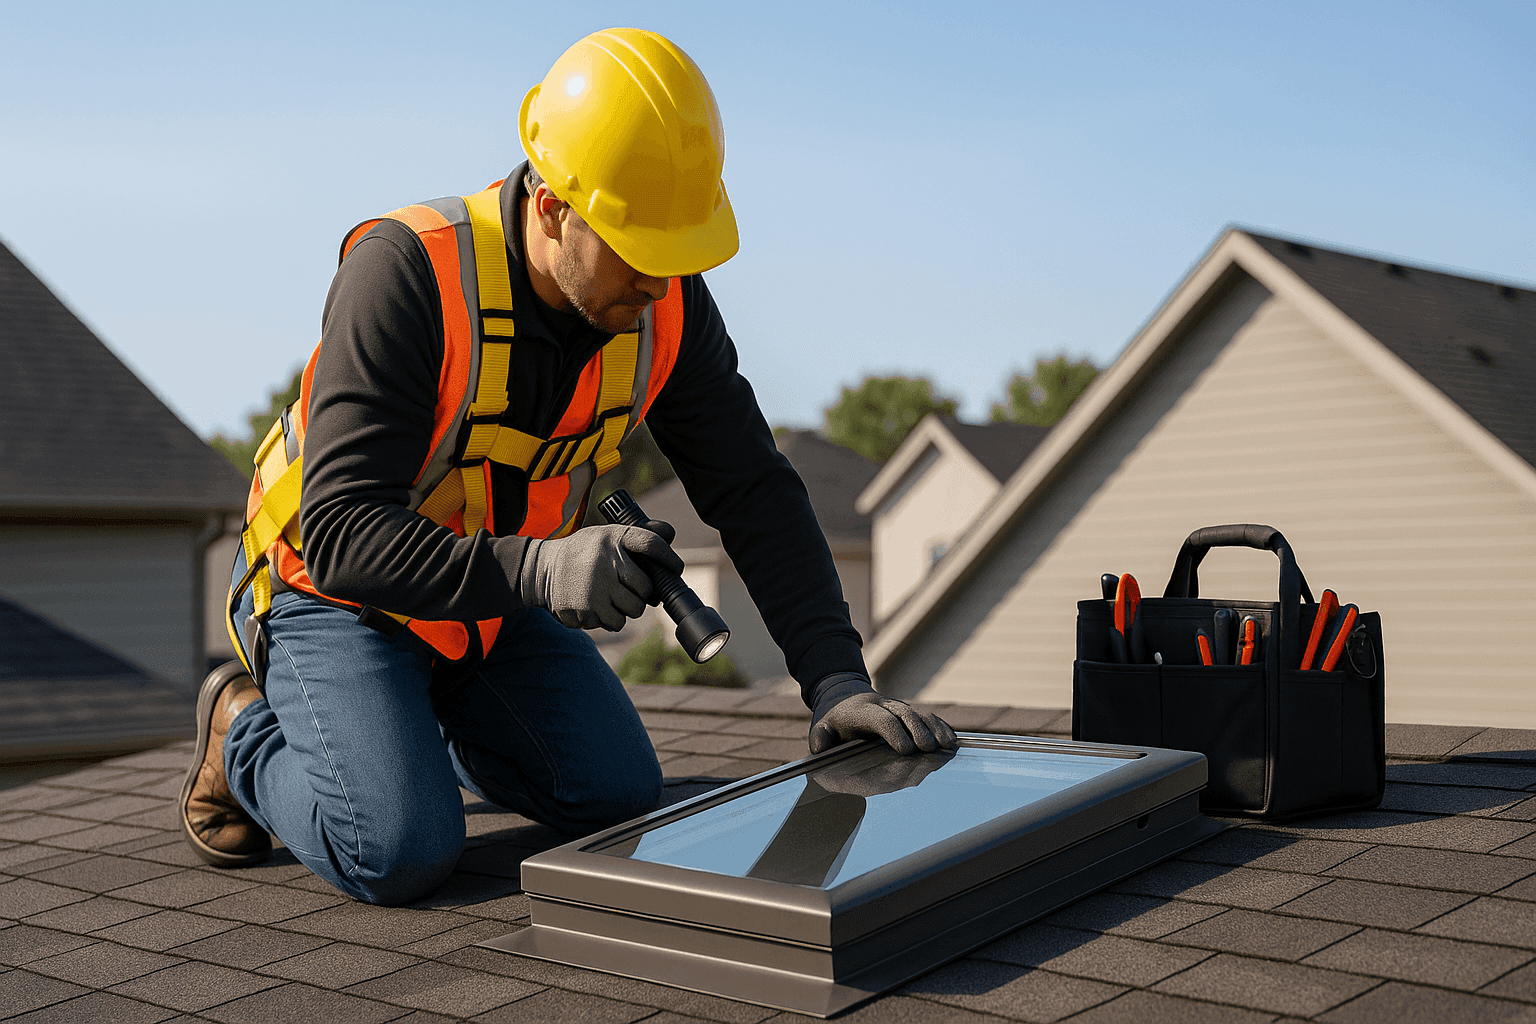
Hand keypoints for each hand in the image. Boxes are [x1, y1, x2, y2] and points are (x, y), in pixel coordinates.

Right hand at [520, 524, 683, 630]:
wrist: (542, 569)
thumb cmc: (584, 552)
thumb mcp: (607, 535)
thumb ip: (638, 535)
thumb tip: (670, 533)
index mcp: (612, 538)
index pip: (651, 545)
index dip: (669, 558)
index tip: (677, 568)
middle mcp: (605, 562)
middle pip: (646, 588)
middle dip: (644, 593)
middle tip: (632, 589)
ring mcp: (595, 588)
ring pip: (634, 610)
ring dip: (628, 608)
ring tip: (613, 597)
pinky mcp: (585, 610)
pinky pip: (614, 623)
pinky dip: (611, 618)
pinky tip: (598, 605)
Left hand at [807, 672, 958, 754]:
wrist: (844, 697)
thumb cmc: (835, 721)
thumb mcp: (822, 727)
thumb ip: (820, 737)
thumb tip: (820, 747)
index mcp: (861, 710)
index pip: (880, 718)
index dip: (894, 732)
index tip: (906, 750)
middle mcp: (882, 705)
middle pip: (904, 714)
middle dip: (918, 731)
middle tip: (928, 749)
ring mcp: (897, 707)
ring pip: (918, 713)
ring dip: (934, 728)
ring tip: (946, 745)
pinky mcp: (908, 712)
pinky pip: (927, 716)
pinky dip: (940, 726)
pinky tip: (951, 740)